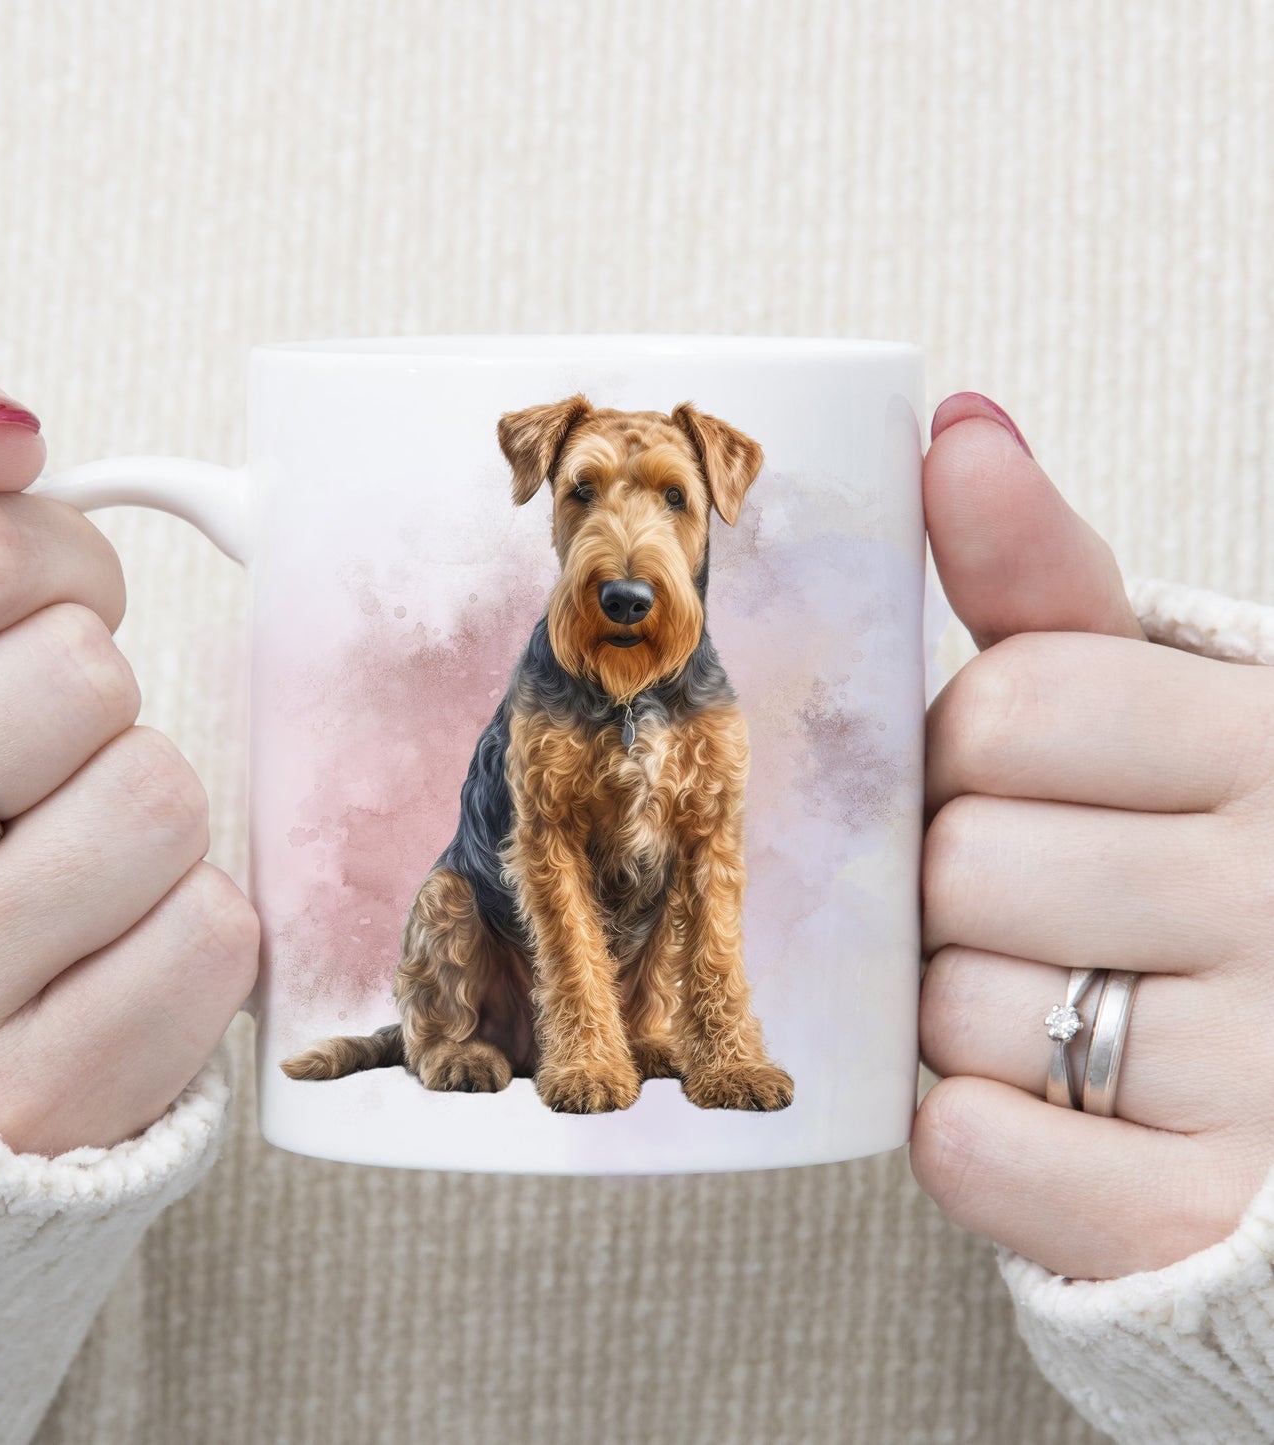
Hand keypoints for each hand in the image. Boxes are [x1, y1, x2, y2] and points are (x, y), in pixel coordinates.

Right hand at [0, 364, 257, 1155]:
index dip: (40, 555)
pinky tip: (91, 943)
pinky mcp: (42, 1101)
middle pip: (79, 674)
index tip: (28, 598)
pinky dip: (179, 922)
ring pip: (157, 796)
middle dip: (81, 686)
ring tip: (49, 848)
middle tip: (30, 742)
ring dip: (132, 802)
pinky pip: (211, 932)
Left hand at [910, 392, 1273, 1280]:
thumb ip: (1046, 580)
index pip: (1010, 706)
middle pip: (960, 862)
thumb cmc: (1203, 860)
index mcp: (1270, 742)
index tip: (1009, 778)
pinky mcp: (1197, 1215)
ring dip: (961, 1010)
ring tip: (1052, 1001)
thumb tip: (957, 426)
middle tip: (1024, 904)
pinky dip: (971, 1131)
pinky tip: (1038, 1106)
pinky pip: (973, 1147)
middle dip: (954, 884)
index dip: (967, 750)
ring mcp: (1263, 1071)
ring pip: (956, 1010)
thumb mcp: (1158, 703)